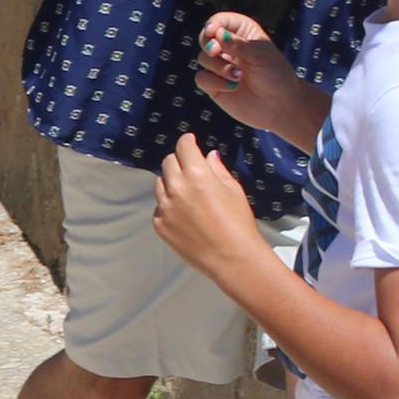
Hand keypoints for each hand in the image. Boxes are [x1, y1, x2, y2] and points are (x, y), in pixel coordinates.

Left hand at [150, 133, 268, 275]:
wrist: (232, 257)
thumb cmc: (239, 222)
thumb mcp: (234, 190)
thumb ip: (217, 169)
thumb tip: (208, 155)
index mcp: (196, 175)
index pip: (183, 147)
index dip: (187, 141)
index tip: (190, 142)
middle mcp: (176, 188)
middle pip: (168, 162)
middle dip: (179, 161)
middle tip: (190, 168)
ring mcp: (164, 207)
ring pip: (160, 183)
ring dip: (171, 182)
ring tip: (188, 194)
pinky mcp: (159, 224)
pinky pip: (159, 206)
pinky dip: (169, 205)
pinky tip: (184, 214)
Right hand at [192, 9, 314, 135]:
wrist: (281, 105)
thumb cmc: (276, 75)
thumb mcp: (261, 55)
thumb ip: (238, 44)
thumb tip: (217, 34)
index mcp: (242, 33)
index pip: (220, 21)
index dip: (213, 24)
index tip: (213, 31)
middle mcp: (228, 48)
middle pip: (205, 38)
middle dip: (208, 44)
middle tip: (216, 51)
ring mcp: (219, 66)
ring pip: (203, 58)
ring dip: (219, 66)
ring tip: (238, 76)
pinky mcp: (214, 85)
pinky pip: (202, 78)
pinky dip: (214, 82)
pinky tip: (232, 87)